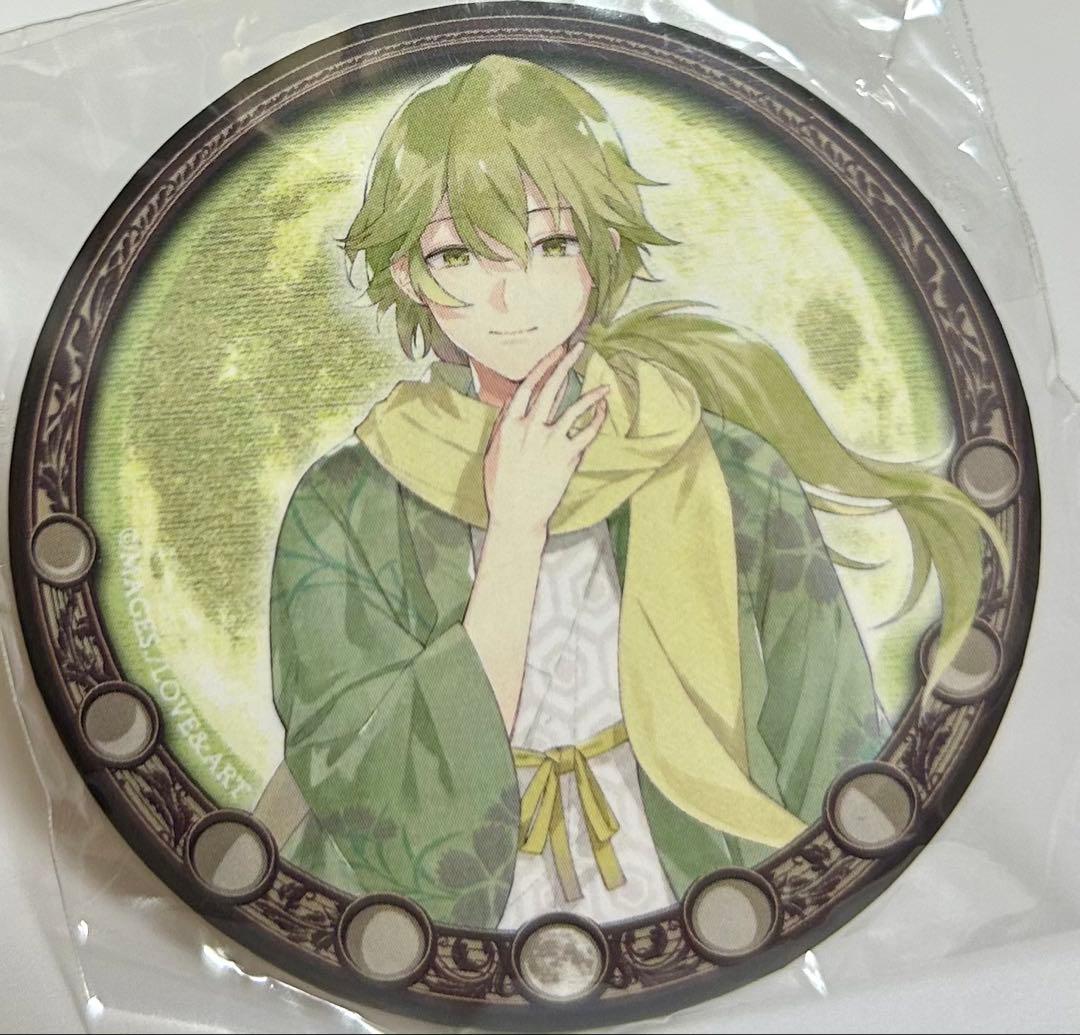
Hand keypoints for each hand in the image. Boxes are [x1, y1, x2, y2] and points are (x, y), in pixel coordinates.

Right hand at [482, 341, 609, 538]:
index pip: (527, 386)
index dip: (542, 366)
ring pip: (574, 408)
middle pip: (550, 388)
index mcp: (509, 426)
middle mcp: (529, 430)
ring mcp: (549, 443)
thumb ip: (505, 427)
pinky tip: (602, 411)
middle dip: (564, 364)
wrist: (516, 516)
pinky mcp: (566, 458)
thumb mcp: (494, 452)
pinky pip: (586, 432)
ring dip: (591, 394)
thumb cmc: (501, 487)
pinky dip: (596, 419)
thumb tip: (514, 404)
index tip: (553, 352)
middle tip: (577, 348)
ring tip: (604, 386)